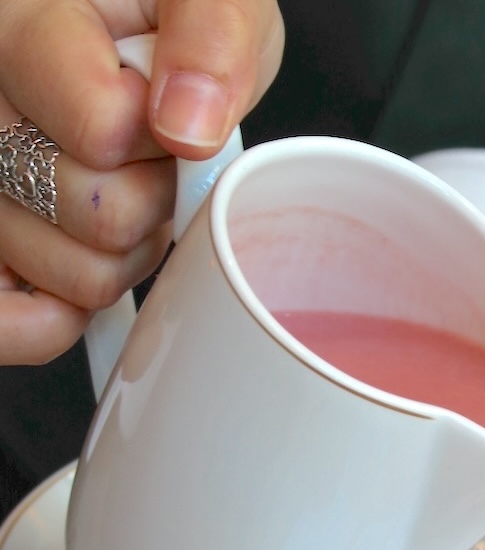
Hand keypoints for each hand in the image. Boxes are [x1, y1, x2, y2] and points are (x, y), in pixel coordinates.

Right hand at [0, 0, 282, 364]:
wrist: (133, 35)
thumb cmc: (163, 17)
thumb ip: (209, 34)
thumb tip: (188, 125)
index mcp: (19, 30)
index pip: (104, 132)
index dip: (166, 142)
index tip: (173, 117)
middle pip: (94, 218)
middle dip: (152, 203)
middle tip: (153, 165)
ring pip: (72, 279)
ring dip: (122, 257)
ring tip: (120, 196)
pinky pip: (12, 328)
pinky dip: (61, 321)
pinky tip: (88, 277)